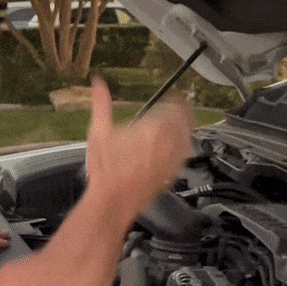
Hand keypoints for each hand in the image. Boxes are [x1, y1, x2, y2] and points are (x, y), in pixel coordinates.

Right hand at [85, 77, 193, 219]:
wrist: (112, 201)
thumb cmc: (105, 170)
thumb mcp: (98, 133)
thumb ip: (101, 104)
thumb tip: (98, 84)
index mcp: (150, 130)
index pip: (172, 110)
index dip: (177, 101)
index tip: (177, 98)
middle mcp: (165, 145)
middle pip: (184, 124)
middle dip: (185, 114)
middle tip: (185, 107)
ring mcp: (169, 162)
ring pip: (187, 141)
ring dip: (188, 130)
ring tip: (187, 124)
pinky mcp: (170, 177)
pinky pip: (183, 159)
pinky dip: (185, 149)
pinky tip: (182, 148)